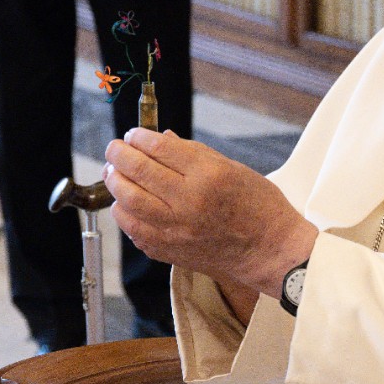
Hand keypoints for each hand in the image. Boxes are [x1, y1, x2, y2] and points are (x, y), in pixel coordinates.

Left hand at [104, 129, 317, 297]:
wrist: (269, 250)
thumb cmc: (259, 207)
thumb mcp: (233, 168)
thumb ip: (194, 154)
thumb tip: (161, 140)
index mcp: (208, 176)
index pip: (160, 148)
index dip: (140, 137)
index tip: (133, 134)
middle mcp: (188, 202)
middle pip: (138, 172)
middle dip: (119, 155)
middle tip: (115, 149)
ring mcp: (175, 230)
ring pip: (127, 202)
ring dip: (115, 183)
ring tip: (114, 174)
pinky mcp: (168, 250)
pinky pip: (133, 229)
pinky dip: (124, 213)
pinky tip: (126, 203)